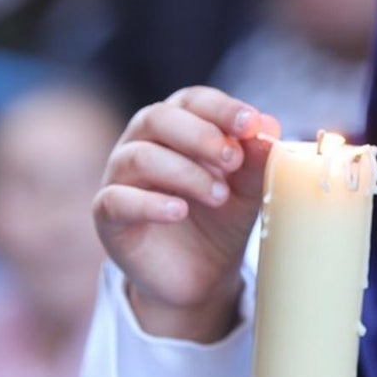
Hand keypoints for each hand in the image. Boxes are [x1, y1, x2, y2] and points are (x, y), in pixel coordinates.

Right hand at [92, 86, 279, 342]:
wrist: (200, 275)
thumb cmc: (221, 219)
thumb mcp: (247, 190)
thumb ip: (255, 160)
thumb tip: (268, 127)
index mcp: (178, 125)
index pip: (192, 100)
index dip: (221, 108)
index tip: (251, 124)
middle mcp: (142, 142)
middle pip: (157, 118)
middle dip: (200, 135)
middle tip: (234, 159)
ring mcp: (120, 177)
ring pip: (139, 156)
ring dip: (185, 172)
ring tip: (219, 196)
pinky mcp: (107, 216)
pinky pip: (116, 199)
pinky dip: (149, 204)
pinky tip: (179, 212)